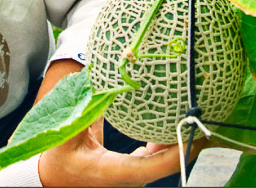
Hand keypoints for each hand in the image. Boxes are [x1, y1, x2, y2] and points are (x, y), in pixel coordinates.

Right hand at [38, 118, 204, 186]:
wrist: (52, 178)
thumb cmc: (57, 157)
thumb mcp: (67, 132)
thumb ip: (84, 108)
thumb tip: (99, 78)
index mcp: (114, 171)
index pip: (153, 166)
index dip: (176, 153)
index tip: (193, 134)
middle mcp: (128, 178)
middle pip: (166, 164)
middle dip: (187, 143)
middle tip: (202, 117)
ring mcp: (132, 175)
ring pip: (163, 162)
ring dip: (178, 141)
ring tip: (192, 115)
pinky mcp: (131, 170)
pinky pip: (156, 158)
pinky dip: (165, 141)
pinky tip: (169, 121)